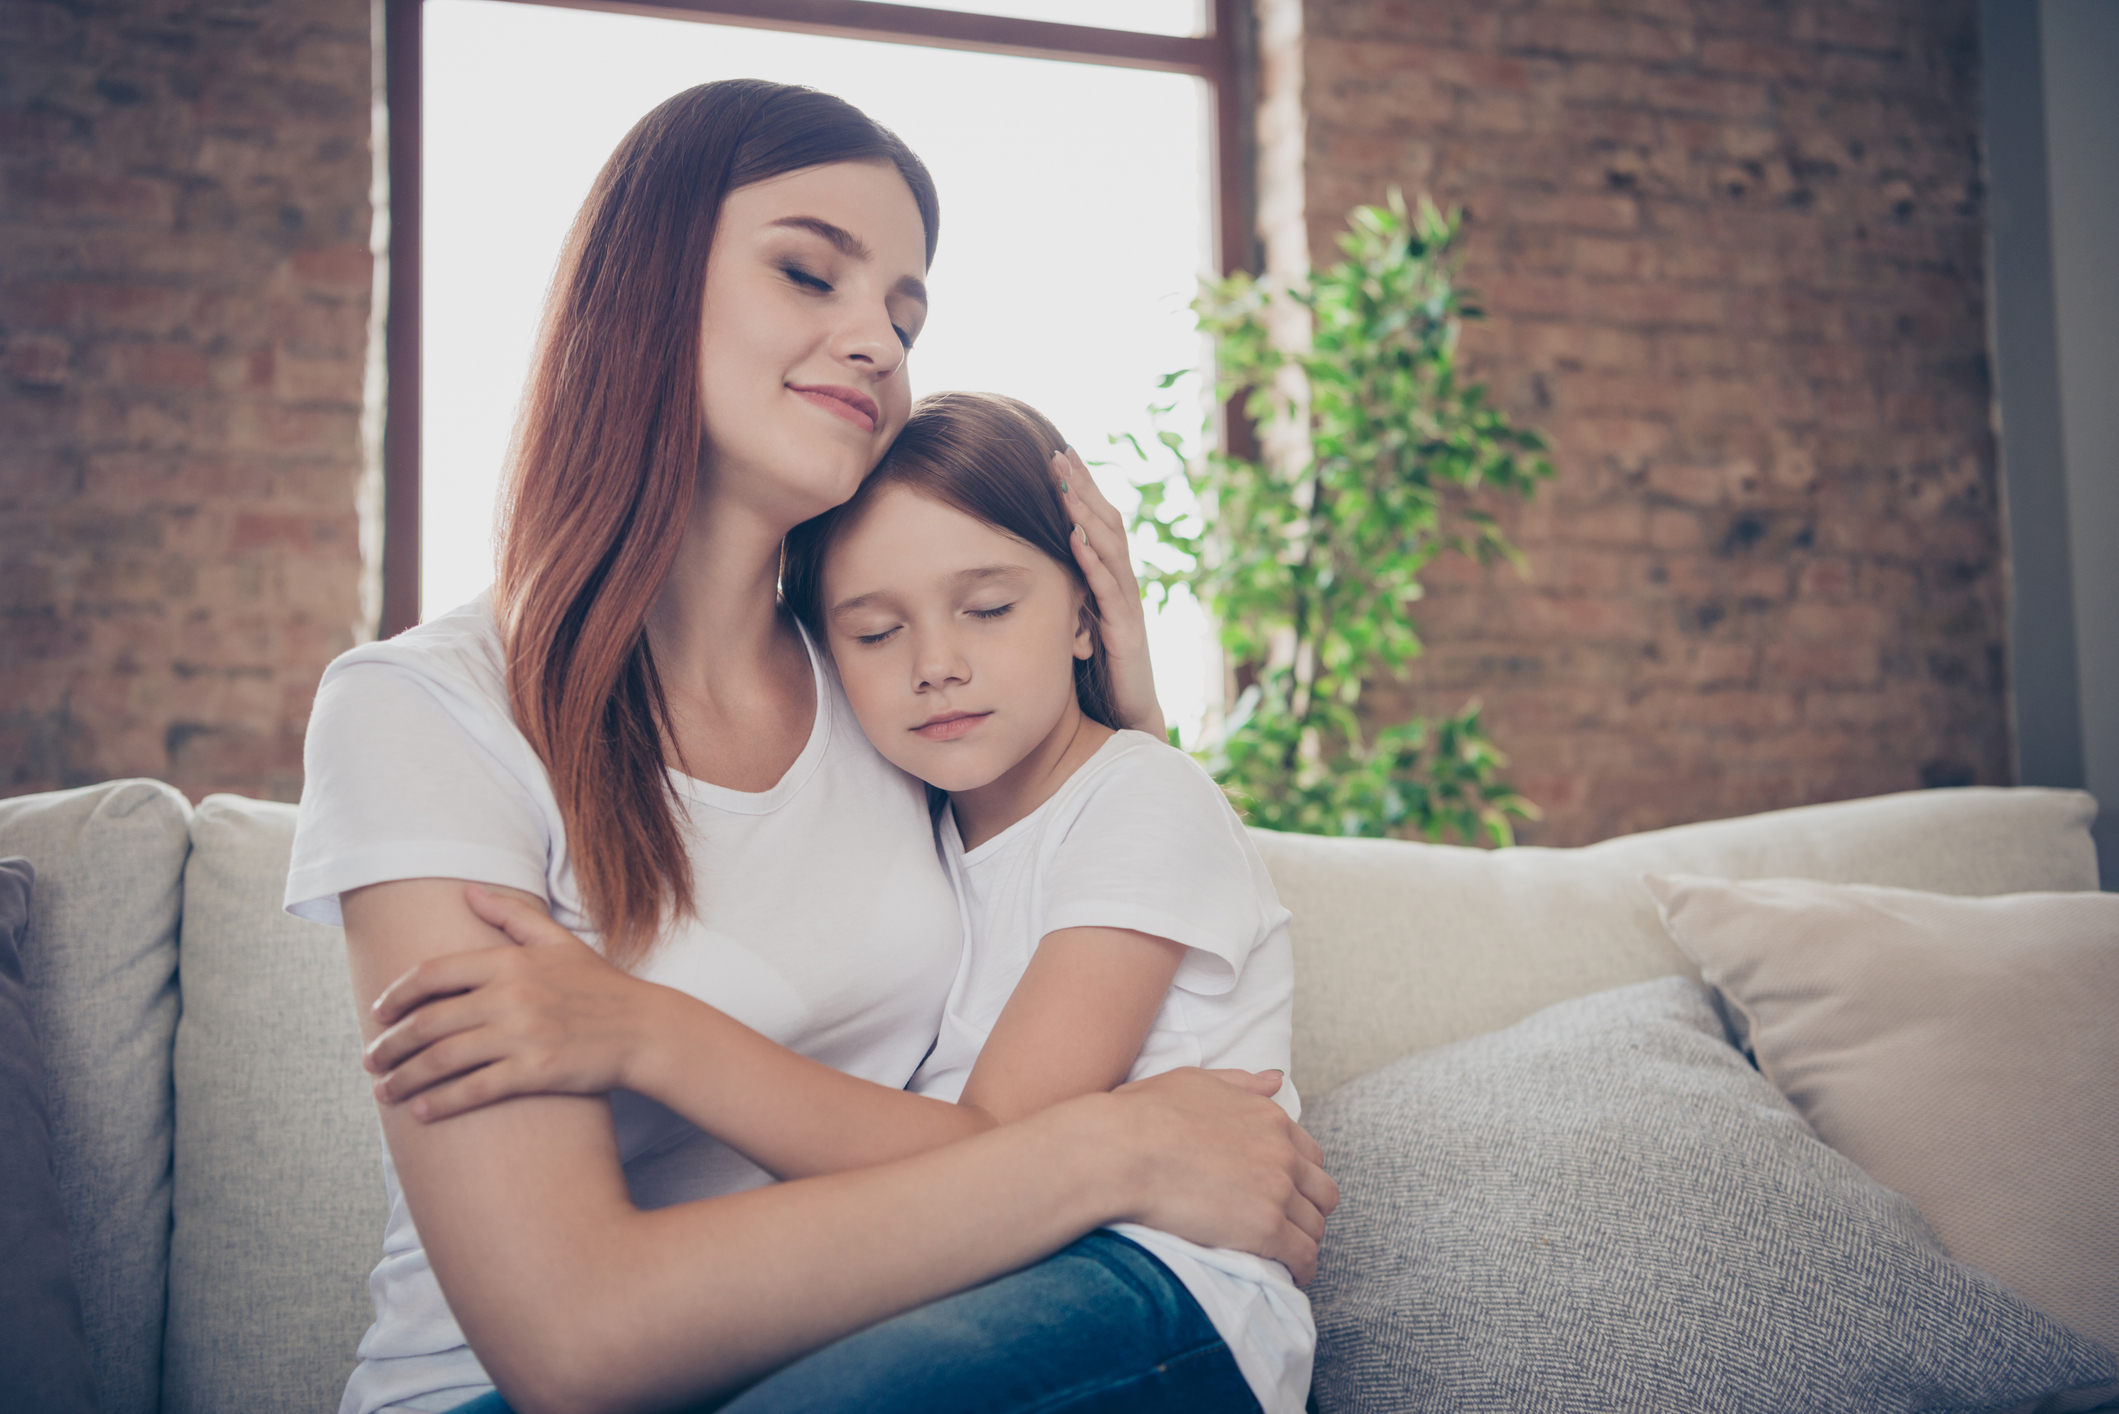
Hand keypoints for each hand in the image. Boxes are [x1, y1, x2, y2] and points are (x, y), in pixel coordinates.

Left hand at [363, 885, 664, 1120]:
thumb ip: (510, 915)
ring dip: (404, 1078)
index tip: (378, 1013)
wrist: (644, 1030)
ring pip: (442, 1060)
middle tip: (371, 1060)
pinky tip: (421, 1112)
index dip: (396, 995)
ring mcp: (522, 1036)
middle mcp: (510, 997)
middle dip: (390, 1045)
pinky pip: (474, 1090)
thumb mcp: (558, 941)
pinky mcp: (535, 1072)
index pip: (433, 974)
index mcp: (510, 962)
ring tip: (384, 1091)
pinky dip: (441, 1103)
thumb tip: (468, 890)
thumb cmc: (600, 985)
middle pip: (428, 1022)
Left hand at [1054, 447, 1166, 742]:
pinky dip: (1094, 561)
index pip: (1093, 525)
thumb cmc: (1091, 678)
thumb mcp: (1066, 627)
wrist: (1124, 724)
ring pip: (1112, 551)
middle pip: (1106, 526)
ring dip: (1088, 515)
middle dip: (1083, 489)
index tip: (1055, 456)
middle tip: (1060, 453)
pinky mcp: (1128, 635)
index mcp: (1106, 584)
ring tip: (1067, 484)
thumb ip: (1056, 596)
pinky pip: (1110, 591)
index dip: (1078, 491)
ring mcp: (1127, 610)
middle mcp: (1120, 589)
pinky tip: (1076, 537)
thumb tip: (1015, 569)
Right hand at [1093, 1067, 1337, 1285]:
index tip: (1284, 1194)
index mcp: (1269, 1117)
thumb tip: (1276, 1081)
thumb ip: (1242, 1083)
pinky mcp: (1266, 1228)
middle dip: (1309, 1210)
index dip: (1299, 1177)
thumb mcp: (1197, 1082)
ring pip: (1315, 1226)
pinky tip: (1288, 1276)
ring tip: (1283, 1255)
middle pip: (1321, 1192)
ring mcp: (1277, 1190)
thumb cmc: (1145, 1114)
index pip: (1310, 1155)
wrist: (1122, 1150)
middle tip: (1286, 1226)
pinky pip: (1303, 1256)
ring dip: (1303, 1240)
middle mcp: (1282, 1152)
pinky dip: (1301, 1269)